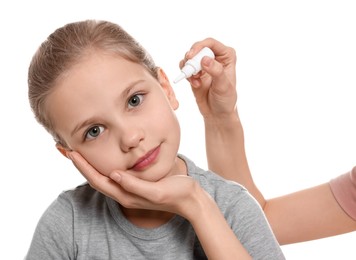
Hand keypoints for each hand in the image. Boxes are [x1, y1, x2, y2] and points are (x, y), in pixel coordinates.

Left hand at [68, 151, 208, 220]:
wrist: (190, 199)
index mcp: (127, 195)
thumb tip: (115, 174)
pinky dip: (101, 164)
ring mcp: (129, 189)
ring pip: (102, 175)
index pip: (98, 180)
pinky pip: (112, 173)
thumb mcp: (156, 190)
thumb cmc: (177, 193)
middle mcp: (124, 193)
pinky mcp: (135, 184)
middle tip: (65, 148)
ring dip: (88, 163)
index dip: (83, 166)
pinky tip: (101, 156)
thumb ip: (135, 185)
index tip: (70, 151)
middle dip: (79, 164)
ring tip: (77, 150)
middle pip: (95, 177)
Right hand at [178, 38, 237, 119]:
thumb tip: (204, 59)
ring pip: (189, 57)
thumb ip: (216, 71)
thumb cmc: (225, 100)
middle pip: (197, 48)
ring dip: (188, 68)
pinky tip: (194, 84)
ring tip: (195, 80)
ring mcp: (204, 64)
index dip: (199, 47)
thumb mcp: (223, 86)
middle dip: (192, 59)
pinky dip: (186, 75)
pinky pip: (185, 67)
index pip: (210, 43)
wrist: (217, 113)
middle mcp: (215, 57)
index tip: (191, 56)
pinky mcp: (195, 72)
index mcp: (226, 55)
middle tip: (191, 71)